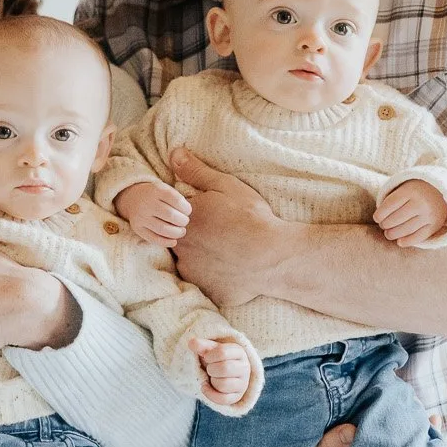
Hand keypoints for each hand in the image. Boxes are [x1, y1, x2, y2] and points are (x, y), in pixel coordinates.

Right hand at [117, 178, 192, 245]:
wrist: (132, 197)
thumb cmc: (156, 195)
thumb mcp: (165, 189)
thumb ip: (177, 198)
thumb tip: (189, 214)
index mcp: (156, 190)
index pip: (176, 200)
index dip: (186, 208)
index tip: (188, 211)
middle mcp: (146, 203)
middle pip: (170, 215)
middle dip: (182, 220)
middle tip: (184, 221)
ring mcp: (141, 217)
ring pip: (163, 229)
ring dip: (177, 232)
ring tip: (182, 231)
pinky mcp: (138, 228)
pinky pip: (154, 238)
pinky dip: (166, 242)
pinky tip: (174, 240)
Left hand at [169, 146, 282, 307]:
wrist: (273, 255)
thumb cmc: (250, 217)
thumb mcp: (225, 186)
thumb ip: (195, 171)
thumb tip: (173, 154)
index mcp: (184, 222)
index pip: (173, 219)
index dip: (191, 218)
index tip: (209, 218)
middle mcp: (182, 249)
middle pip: (181, 242)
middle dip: (196, 239)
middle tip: (221, 235)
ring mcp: (195, 274)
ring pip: (193, 265)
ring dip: (203, 260)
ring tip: (228, 252)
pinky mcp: (209, 293)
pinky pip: (209, 284)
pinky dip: (217, 278)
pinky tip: (234, 269)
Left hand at [192, 335, 251, 408]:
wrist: (223, 372)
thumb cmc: (216, 358)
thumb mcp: (210, 349)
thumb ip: (202, 345)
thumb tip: (192, 343)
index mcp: (239, 352)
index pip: (222, 352)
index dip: (209, 355)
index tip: (207, 357)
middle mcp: (245, 367)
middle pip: (225, 368)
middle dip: (211, 369)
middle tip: (210, 368)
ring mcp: (243, 383)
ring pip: (223, 384)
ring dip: (212, 381)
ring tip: (212, 377)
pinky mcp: (237, 396)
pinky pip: (223, 399)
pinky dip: (210, 394)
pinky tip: (206, 387)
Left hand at [373, 179, 446, 247]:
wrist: (441, 191)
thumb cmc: (415, 191)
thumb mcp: (404, 188)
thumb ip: (392, 199)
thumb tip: (379, 219)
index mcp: (411, 190)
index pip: (390, 204)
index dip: (380, 214)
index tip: (376, 218)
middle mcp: (421, 202)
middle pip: (397, 218)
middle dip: (386, 224)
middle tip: (383, 226)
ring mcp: (429, 214)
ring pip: (406, 229)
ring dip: (394, 234)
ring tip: (389, 234)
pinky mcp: (435, 225)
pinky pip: (419, 236)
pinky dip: (408, 241)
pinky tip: (399, 242)